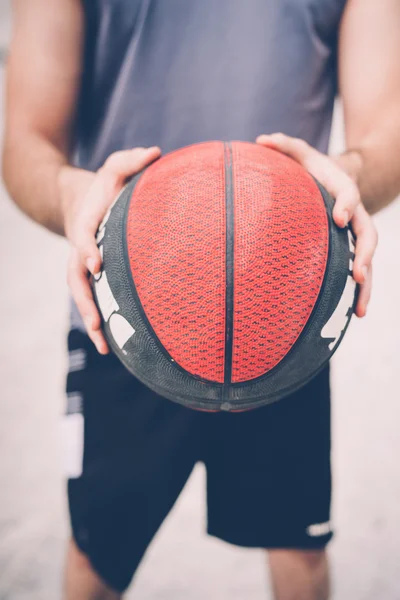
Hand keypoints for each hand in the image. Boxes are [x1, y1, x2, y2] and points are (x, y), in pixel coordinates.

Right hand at [60, 146, 160, 352]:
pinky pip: (98, 299)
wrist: (85, 201)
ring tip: (106, 348)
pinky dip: (104, 320)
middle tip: (97, 325)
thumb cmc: (106, 186)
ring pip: (85, 296)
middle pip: (77, 280)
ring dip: (93, 322)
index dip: (87, 250)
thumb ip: (131, 160)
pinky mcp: (96, 276)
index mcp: (87, 224)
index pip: (83, 237)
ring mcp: (86, 266)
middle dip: (86, 302)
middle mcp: (82, 249)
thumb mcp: (116, 166)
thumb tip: (156, 152)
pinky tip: (118, 344)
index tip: (96, 265)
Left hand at [256, 133, 377, 317]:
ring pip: (367, 260)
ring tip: (360, 310)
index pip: (349, 195)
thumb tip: (261, 140)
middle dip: (365, 254)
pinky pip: (359, 272)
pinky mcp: (351, 250)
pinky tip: (356, 313)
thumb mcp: (299, 154)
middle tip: (358, 274)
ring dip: (366, 284)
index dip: (346, 205)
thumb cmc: (311, 171)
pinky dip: (360, 292)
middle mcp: (354, 214)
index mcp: (342, 189)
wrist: (332, 182)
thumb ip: (284, 146)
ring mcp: (355, 234)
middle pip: (368, 234)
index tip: (338, 218)